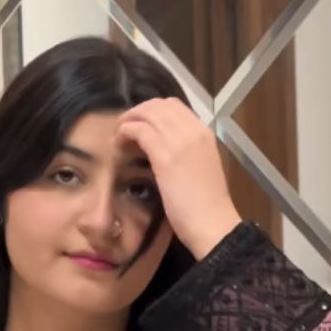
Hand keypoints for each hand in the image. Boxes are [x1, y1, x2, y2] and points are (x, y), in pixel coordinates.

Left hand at [116, 98, 240, 259]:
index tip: (140, 125)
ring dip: (128, 120)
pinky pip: (139, 130)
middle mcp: (193, 130)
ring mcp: (179, 141)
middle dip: (138, 112)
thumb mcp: (197, 170)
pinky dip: (125, 133)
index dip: (152, 112)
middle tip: (124, 128)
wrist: (213, 225)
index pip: (174, 107)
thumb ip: (184, 155)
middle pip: (158, 105)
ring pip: (147, 113)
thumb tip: (161, 152)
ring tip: (118, 136)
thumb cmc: (206, 208)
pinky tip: (118, 145)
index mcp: (204, 133)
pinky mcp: (164, 155)